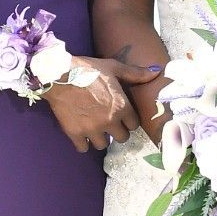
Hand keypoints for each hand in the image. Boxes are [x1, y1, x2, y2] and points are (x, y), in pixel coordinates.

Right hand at [44, 57, 162, 153]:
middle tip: (108, 123)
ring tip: (95, 128)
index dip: (128, 120)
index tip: (121, 116)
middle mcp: (109, 121)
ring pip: (103, 145)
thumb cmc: (88, 69)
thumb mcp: (114, 67)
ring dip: (100, 138)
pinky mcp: (75, 133)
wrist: (59, 74)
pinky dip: (83, 143)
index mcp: (121, 106)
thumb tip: (158, 71)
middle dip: (116, 131)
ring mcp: (92, 129)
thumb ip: (136, 73)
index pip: (134, 125)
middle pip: (121, 138)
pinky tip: (81, 133)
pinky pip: (83, 148)